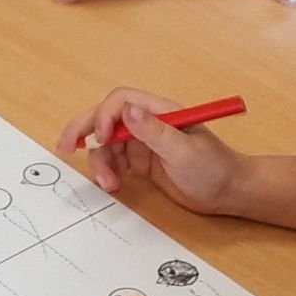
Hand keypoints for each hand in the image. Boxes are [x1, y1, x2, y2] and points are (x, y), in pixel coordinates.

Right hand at [54, 87, 247, 212]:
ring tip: (109, 184)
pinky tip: (114, 184)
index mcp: (160, 112)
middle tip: (64, 148)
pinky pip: (114, 160)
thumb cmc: (215, 169)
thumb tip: (128, 112)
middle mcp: (148, 123)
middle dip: (84, 130)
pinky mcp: (141, 161)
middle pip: (105, 118)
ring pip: (106, 143)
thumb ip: (155, 132)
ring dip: (100, 161)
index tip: (100, 140)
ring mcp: (143, 142)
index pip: (121, 102)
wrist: (231, 194)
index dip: (104, 116)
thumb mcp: (185, 152)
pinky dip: (107, 170)